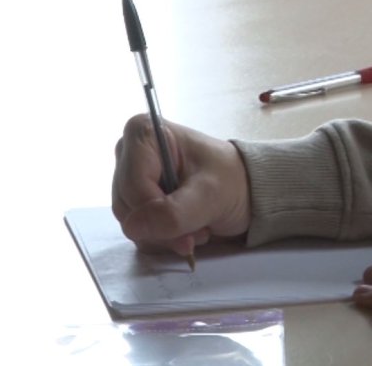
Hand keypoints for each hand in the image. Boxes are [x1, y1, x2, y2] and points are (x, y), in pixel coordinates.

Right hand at [112, 114, 250, 254]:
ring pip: (130, 222)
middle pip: (127, 205)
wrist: (245, 189)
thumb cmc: (231, 179)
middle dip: (163, 226)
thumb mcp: (210, 194)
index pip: (132, 186)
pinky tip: (186, 228)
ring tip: (196, 227)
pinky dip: (163, 238)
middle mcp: (128, 152)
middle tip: (197, 230)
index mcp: (143, 132)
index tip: (190, 226)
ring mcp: (129, 178)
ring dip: (165, 235)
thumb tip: (133, 227)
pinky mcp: (135, 200)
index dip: (157, 212)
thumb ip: (173, 212)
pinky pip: (137, 230)